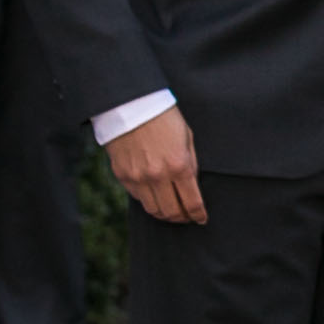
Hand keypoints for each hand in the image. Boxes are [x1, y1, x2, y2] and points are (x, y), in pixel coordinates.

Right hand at [107, 106, 205, 224]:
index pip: (192, 202)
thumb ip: (191, 164)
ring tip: (171, 210)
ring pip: (153, 209)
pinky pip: (137, 197)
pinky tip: (154, 194)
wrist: (131, 105)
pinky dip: (148, 200)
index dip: (198, 215)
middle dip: (182, 218)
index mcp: (179, 165)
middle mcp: (158, 175)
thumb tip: (193, 187)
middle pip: (171, 212)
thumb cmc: (164, 118)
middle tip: (186, 217)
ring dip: (164, 214)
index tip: (201, 219)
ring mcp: (138, 177)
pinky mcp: (122, 175)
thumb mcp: (187, 138)